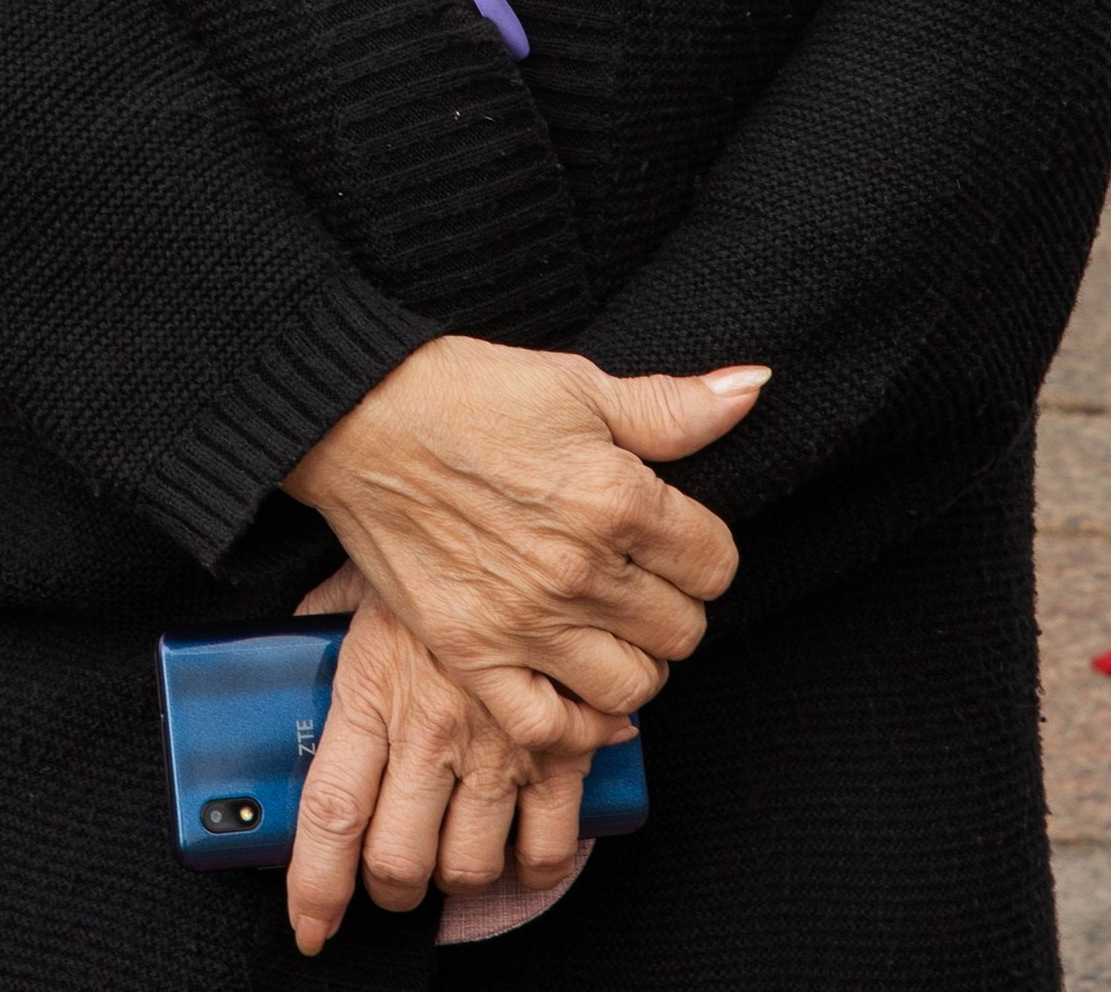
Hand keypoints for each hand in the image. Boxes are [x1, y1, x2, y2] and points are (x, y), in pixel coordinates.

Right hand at [282, 337, 764, 748]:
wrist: (357, 416)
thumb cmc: (465, 391)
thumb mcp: (576, 382)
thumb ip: (670, 406)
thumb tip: (754, 389)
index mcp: (613, 495)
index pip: (716, 562)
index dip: (702, 547)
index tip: (672, 536)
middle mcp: (576, 569)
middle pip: (683, 630)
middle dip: (673, 603)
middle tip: (638, 576)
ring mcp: (523, 620)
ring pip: (633, 686)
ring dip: (634, 660)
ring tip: (609, 625)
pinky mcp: (471, 653)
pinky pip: (550, 728)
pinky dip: (577, 724)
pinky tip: (579, 688)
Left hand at [284, 569, 598, 957]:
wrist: (532, 509)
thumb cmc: (437, 540)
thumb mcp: (360, 573)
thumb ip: (317, 624)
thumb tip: (278, 654)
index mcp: (372, 687)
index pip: (330, 812)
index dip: (315, 884)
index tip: (310, 923)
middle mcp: (433, 728)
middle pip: (398, 860)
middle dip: (388, 887)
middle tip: (388, 873)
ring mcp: (500, 743)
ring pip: (470, 866)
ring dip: (455, 878)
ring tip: (450, 852)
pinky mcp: (563, 746)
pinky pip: (549, 846)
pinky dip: (533, 867)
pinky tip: (519, 848)